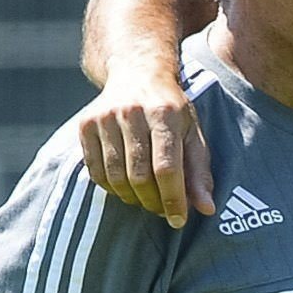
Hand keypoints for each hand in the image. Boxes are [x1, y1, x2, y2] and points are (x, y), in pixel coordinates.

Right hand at [75, 71, 212, 222]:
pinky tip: (126, 186)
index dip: (173, 199)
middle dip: (153, 202)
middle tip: (162, 209)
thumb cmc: (170, 109)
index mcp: (164, 113)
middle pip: (140, 176)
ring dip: (133, 198)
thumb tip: (206, 209)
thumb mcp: (192, 133)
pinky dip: (112, 188)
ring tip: (146, 199)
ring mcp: (105, 118)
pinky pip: (96, 172)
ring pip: (116, 178)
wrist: (136, 73)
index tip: (179, 220)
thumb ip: (199, 171)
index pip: (166, 168)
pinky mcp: (86, 125)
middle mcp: (131, 112)